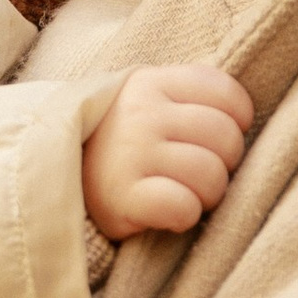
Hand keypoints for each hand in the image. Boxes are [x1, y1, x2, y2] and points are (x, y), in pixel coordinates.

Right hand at [82, 63, 253, 240]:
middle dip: (225, 162)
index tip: (215, 138)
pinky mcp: (122, 197)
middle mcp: (141, 113)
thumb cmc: (117, 140)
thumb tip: (246, 115)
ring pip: (211, 175)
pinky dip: (185, 215)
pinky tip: (170, 212)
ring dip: (208, 194)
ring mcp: (130, 154)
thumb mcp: (145, 99)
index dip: (236, 121)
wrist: (51, 176)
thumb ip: (188, 94)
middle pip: (226, 137)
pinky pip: (183, 207)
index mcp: (151, 82)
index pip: (227, 95)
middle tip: (200, 172)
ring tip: (186, 193)